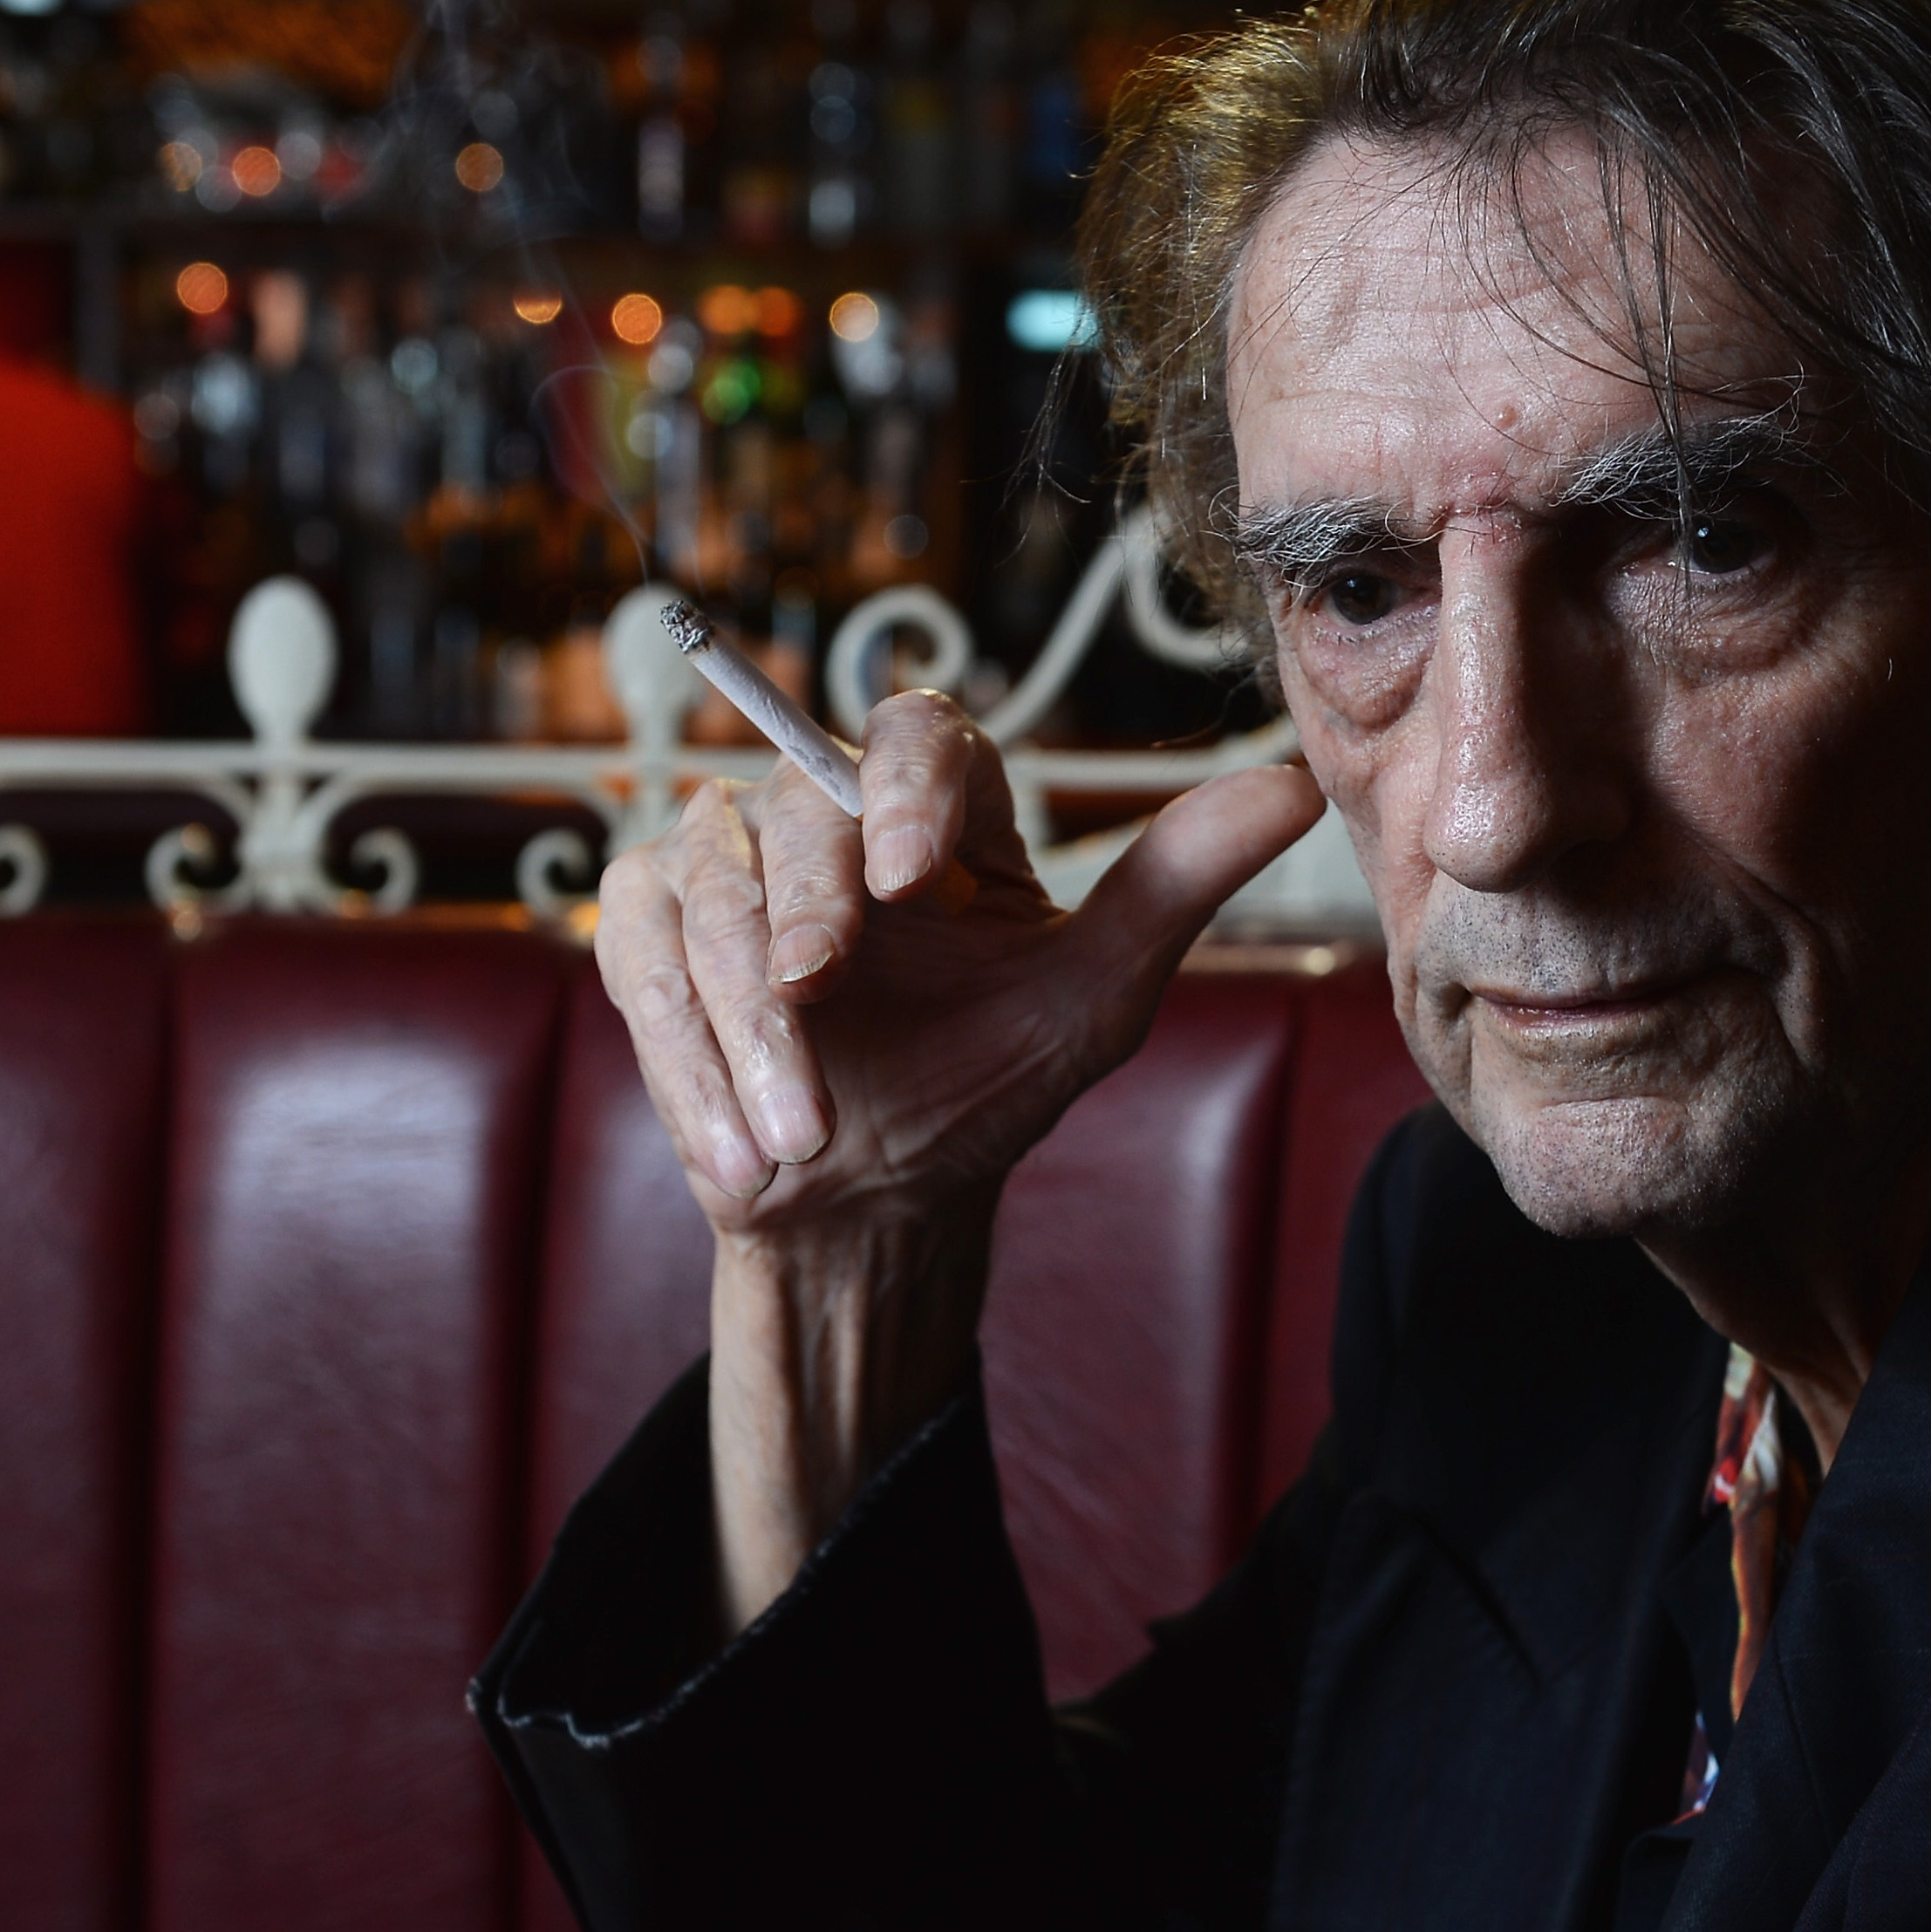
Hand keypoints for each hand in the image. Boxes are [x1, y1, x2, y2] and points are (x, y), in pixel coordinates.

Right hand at [595, 694, 1322, 1618]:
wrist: (883, 1198)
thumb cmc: (987, 1081)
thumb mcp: (1096, 994)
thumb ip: (1177, 883)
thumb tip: (1293, 784)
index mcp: (938, 811)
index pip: (913, 733)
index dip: (902, 787)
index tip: (912, 876)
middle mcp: (824, 818)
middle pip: (794, 807)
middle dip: (805, 911)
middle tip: (820, 999)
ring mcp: (727, 865)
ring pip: (707, 884)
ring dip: (744, 1017)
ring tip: (796, 1130)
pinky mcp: (646, 927)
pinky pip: (637, 949)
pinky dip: (684, 1051)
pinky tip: (736, 1143)